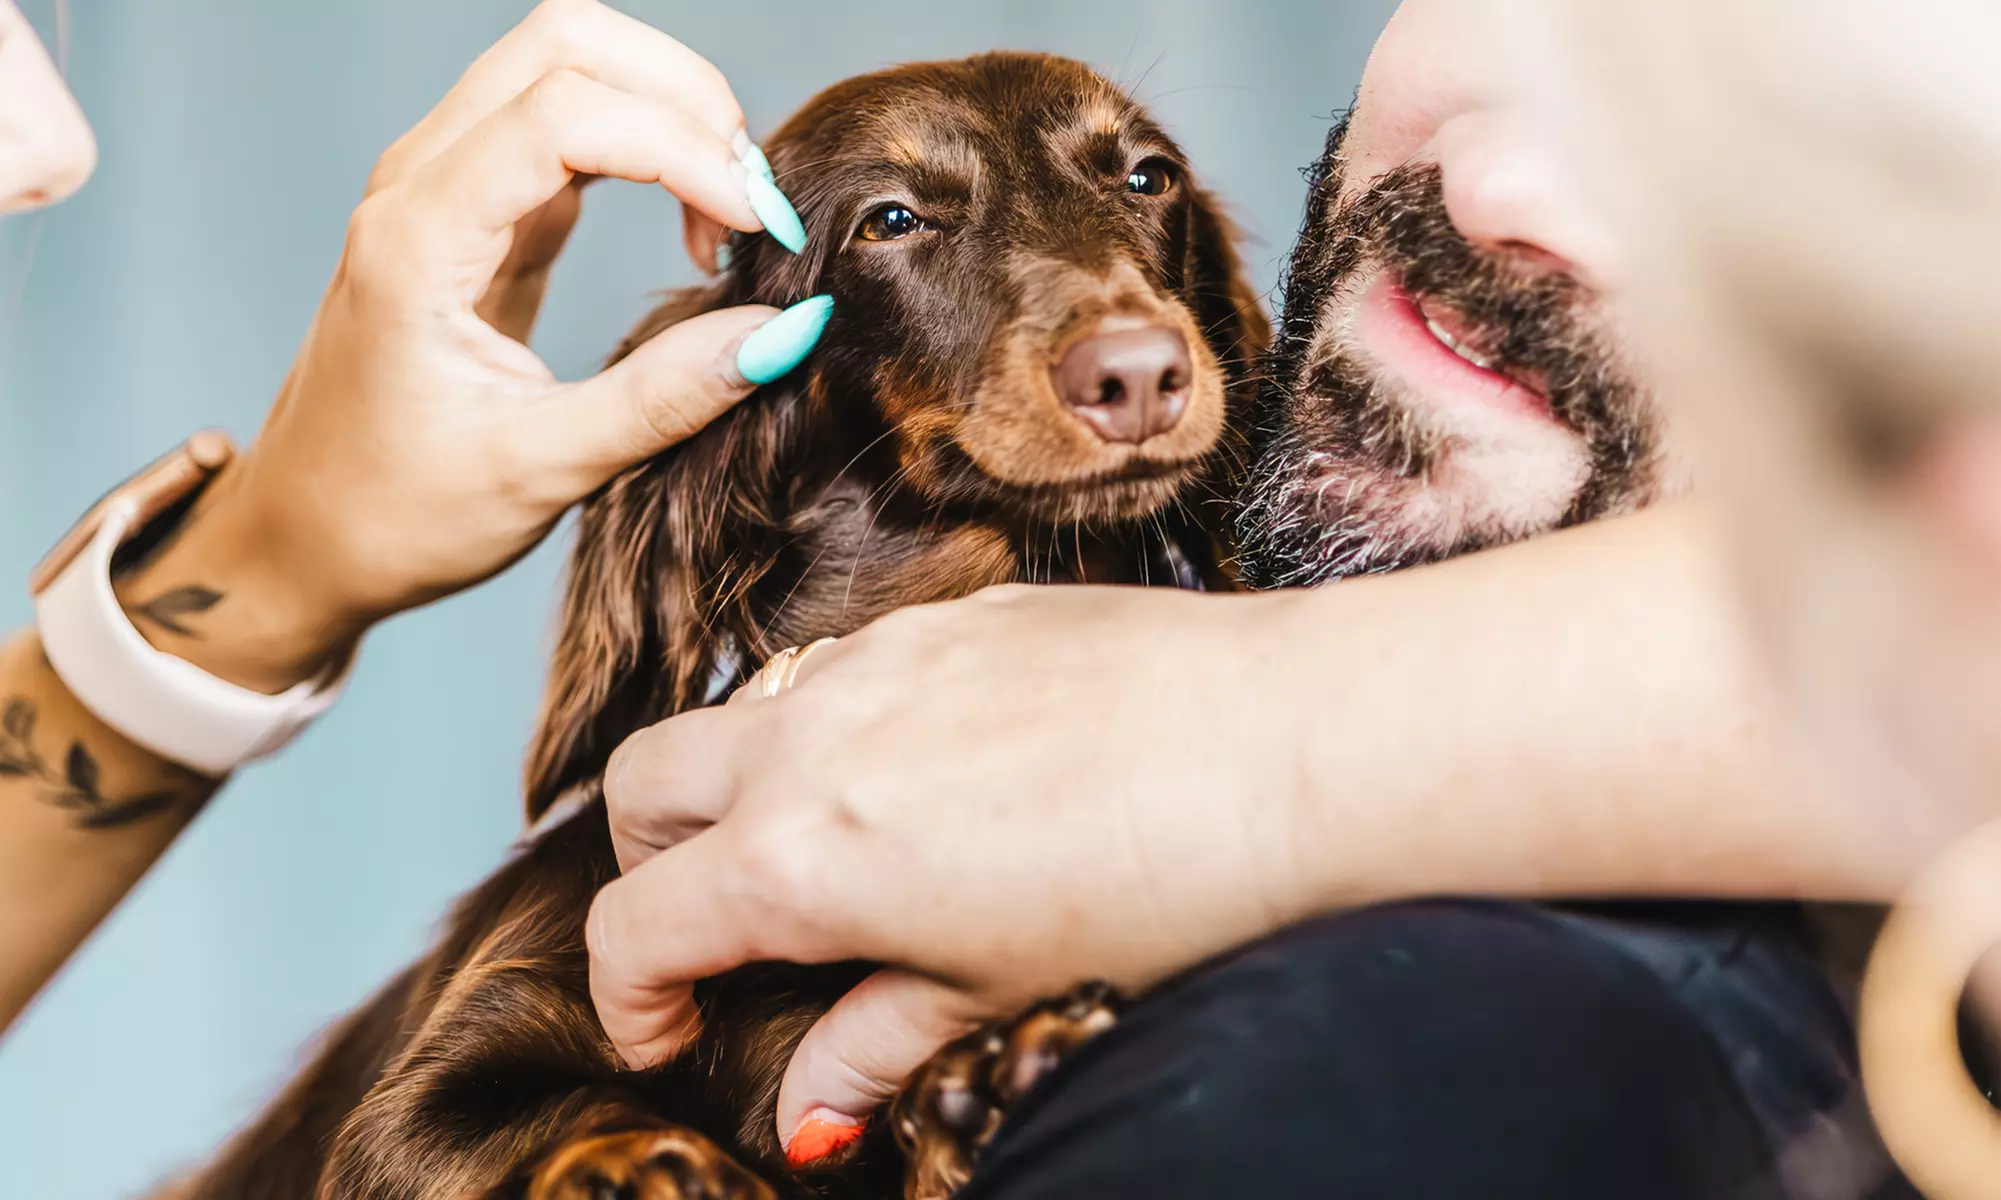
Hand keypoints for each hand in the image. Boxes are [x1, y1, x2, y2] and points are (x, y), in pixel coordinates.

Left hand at [123, 0, 805, 691]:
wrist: (306, 536)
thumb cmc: (398, 513)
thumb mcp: (541, 472)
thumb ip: (663, 398)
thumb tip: (784, 328)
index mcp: (418, 239)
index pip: (565, 116)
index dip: (683, 150)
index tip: (759, 233)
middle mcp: (421, 183)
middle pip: (566, 44)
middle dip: (684, 98)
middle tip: (753, 207)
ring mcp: (447, 183)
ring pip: (569, 65)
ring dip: (670, 115)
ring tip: (730, 221)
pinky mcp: (480, 207)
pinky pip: (572, 127)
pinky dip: (652, 152)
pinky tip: (693, 233)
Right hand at [588, 584, 1309, 1152]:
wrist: (1288, 745)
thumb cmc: (1154, 883)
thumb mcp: (991, 990)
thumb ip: (871, 1044)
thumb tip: (807, 1113)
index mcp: (796, 856)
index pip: (636, 926)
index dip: (632, 1000)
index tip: (670, 1032)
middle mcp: (808, 740)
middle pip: (644, 791)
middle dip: (651, 866)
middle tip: (720, 931)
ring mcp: (877, 660)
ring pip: (743, 715)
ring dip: (745, 788)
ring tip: (840, 856)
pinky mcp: (953, 613)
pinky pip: (847, 668)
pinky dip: (844, 729)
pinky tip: (935, 776)